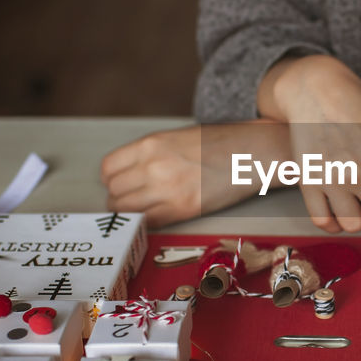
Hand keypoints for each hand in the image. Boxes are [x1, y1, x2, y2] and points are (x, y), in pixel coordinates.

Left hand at [101, 121, 290, 226]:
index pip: (108, 169)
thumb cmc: (221, 143)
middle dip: (120, 197)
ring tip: (145, 209)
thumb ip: (151, 153)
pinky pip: (148, 222)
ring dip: (131, 213)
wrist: (253, 152)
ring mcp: (167, 189)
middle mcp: (153, 166)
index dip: (112, 179)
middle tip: (133, 199)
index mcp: (151, 144)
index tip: (121, 183)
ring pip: (126, 210)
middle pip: (114, 192)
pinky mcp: (183, 209)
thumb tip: (131, 173)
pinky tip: (157, 217)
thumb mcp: (177, 137)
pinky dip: (147, 223)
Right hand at [259, 55, 360, 259]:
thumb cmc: (354, 107)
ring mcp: (332, 181)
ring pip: (354, 225)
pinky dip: (333, 222)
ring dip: (359, 217)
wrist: (313, 89)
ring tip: (354, 197)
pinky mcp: (308, 182)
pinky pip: (323, 222)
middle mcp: (360, 175)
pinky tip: (336, 209)